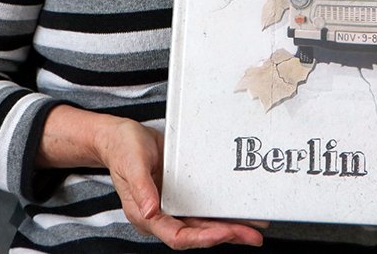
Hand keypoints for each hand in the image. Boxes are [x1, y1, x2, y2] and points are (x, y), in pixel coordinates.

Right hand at [93, 118, 266, 248]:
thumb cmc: (122, 149)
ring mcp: (173, 205)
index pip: (177, 237)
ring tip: (255, 228)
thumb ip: (141, 188)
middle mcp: (162, 215)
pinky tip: (239, 210)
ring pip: (204, 223)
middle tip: (253, 236)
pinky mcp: (181, 194)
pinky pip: (204, 207)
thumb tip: (151, 211)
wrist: (121, 136)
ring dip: (229, 227)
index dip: (202, 238)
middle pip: (197, 234)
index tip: (224, 233)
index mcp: (146, 215)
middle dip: (226, 236)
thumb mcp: (131, 164)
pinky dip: (222, 210)